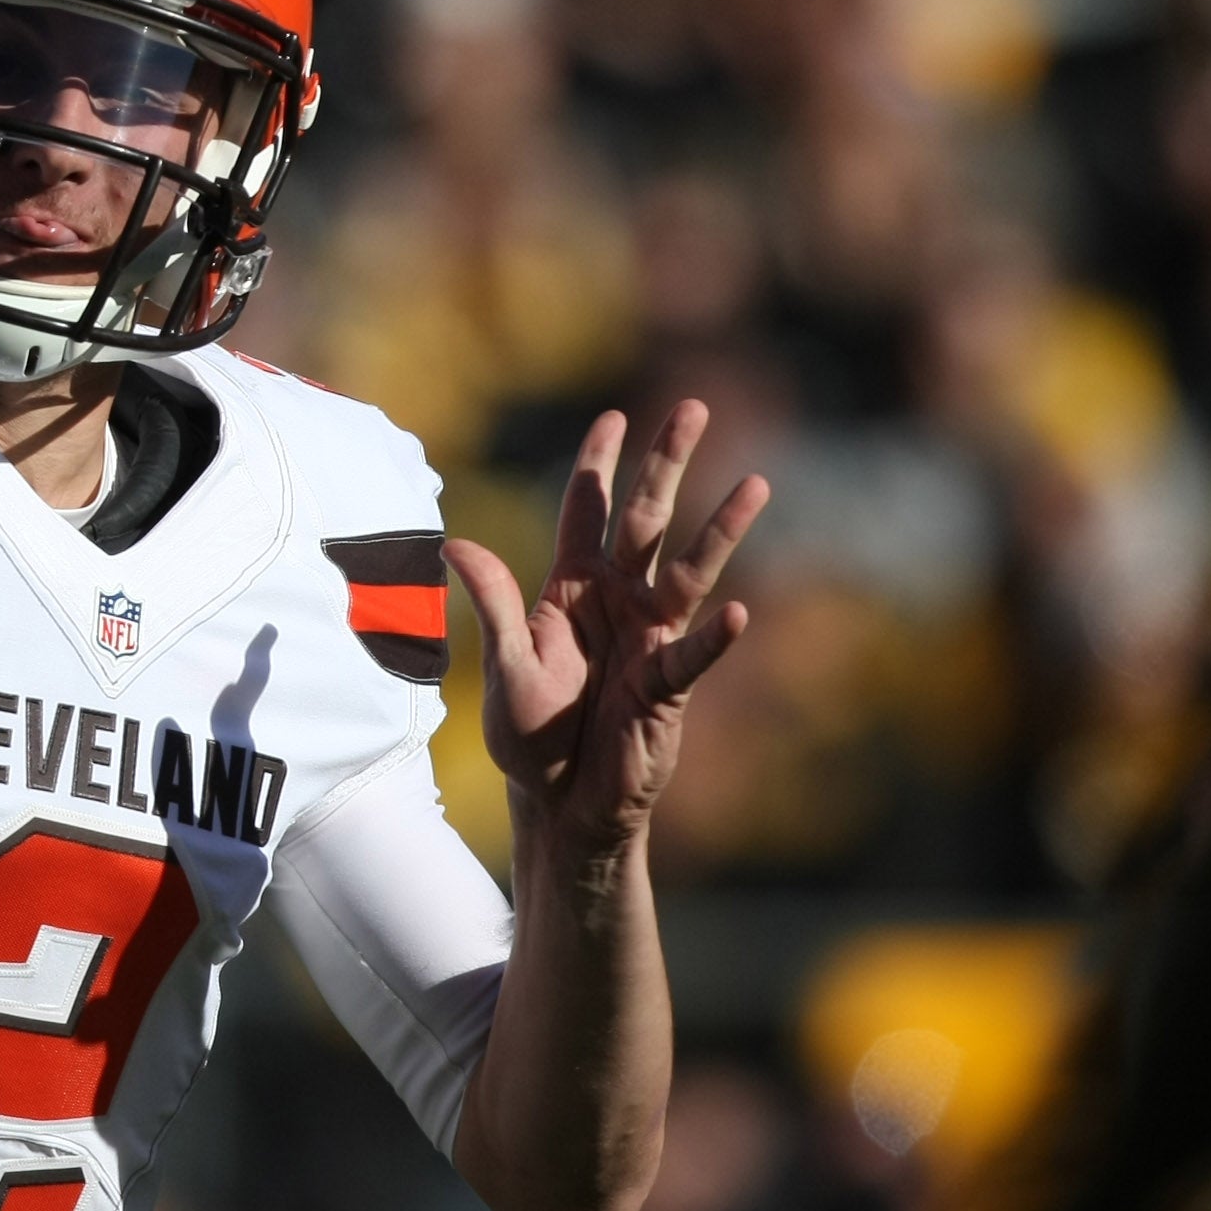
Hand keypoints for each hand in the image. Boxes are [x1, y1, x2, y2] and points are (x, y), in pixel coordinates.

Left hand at [450, 401, 767, 865]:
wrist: (559, 803)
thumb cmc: (530, 735)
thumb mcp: (504, 668)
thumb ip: (494, 605)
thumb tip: (455, 543)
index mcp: (572, 588)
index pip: (586, 511)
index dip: (599, 464)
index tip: (615, 414)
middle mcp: (617, 601)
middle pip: (646, 519)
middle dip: (667, 464)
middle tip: (693, 407)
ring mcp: (648, 638)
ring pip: (689, 571)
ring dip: (720, 529)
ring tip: (755, 485)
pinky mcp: (667, 684)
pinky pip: (693, 655)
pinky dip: (714, 639)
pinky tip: (738, 615)